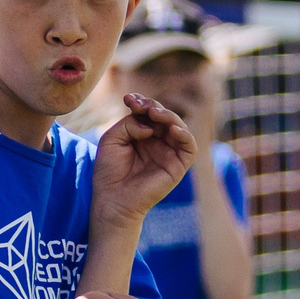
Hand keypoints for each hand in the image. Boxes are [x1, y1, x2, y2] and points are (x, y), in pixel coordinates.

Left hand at [91, 93, 196, 225]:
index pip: (149, 112)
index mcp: (142, 135)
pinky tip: (172, 128)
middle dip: (152, 106)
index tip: (129, 99)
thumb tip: (150, 125)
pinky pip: (190, 147)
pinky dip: (184, 134)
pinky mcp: (178, 166)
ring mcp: (169, 153)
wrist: (112, 199)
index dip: (142, 102)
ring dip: (168, 116)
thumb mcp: (112, 138)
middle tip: (139, 105)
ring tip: (153, 113)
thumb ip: (129, 123)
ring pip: (178, 127)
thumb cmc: (109, 171)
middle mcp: (157, 142)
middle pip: (164, 116)